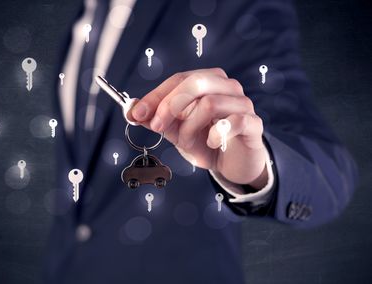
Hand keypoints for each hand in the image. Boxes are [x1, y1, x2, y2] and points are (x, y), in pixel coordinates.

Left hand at [127, 68, 267, 188]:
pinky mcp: (253, 123)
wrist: (233, 164)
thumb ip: (157, 120)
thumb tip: (133, 111)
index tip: (137, 112)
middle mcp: (227, 87)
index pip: (179, 79)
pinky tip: (211, 143)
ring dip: (189, 128)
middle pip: (195, 82)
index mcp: (208, 82)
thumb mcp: (176, 132)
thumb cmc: (206, 142)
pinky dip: (215, 135)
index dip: (156, 96)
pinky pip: (233, 122)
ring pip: (209, 103)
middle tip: (157, 127)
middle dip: (169, 106)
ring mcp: (242, 103)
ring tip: (186, 143)